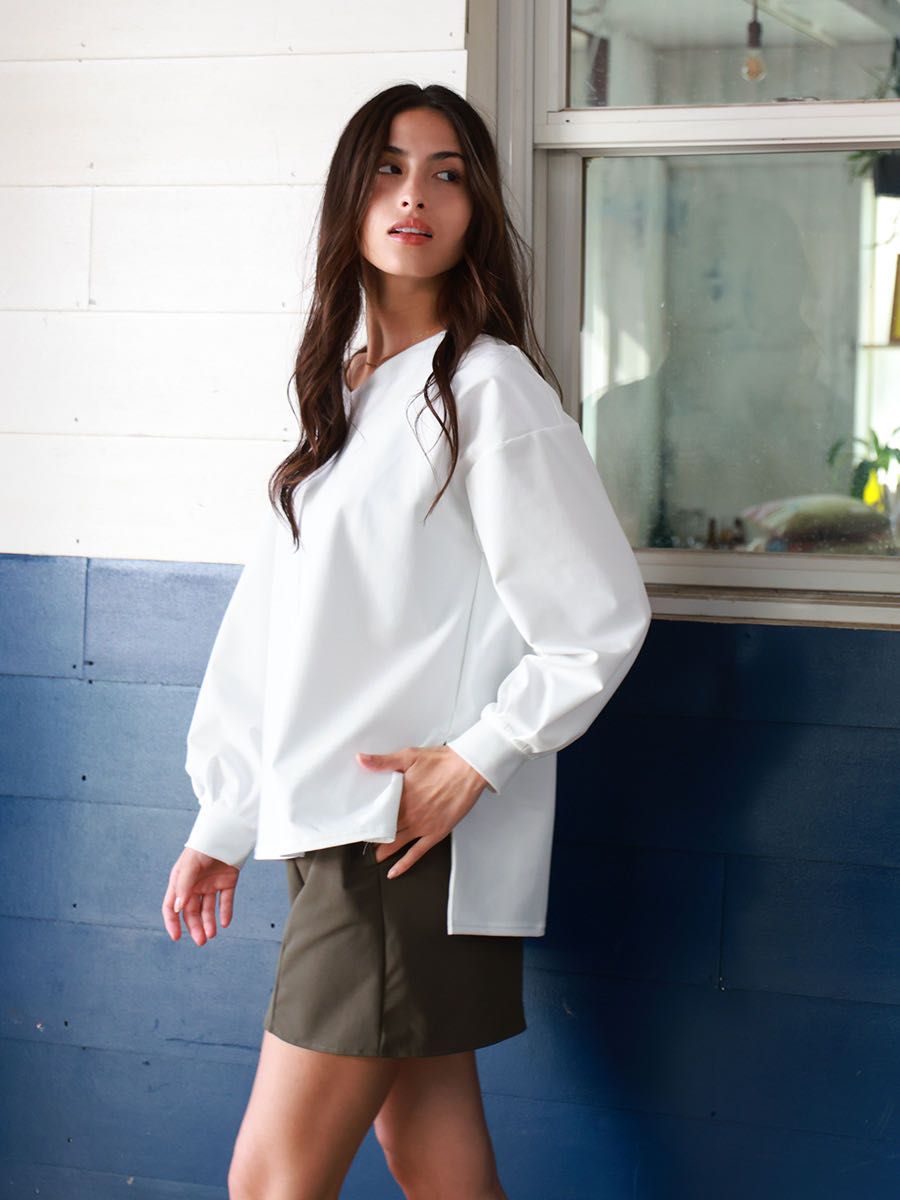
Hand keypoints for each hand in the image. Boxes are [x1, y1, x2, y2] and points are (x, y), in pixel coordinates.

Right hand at [162, 847, 239, 945]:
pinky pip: (225, 901)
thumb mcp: (190, 866)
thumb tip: (177, 909)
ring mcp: (210, 884)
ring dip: (209, 923)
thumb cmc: (203, 846)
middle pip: (191, 912)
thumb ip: (183, 886)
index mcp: (180, 882)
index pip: (171, 907)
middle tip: (201, 941)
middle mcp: (194, 885)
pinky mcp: (226, 882)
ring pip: (208, 909)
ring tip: (212, 934)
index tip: (176, 937)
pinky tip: (225, 922)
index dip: (172, 922)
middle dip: (195, 927)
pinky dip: (225, 912)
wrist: (226, 832)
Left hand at [356, 744, 489, 878]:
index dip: (368, 819)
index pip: (377, 812)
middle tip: (364, 840)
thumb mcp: (408, 756)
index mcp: (401, 796)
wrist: (468, 769)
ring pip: (396, 843)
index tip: (359, 824)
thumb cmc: (442, 761)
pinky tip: (394, 871)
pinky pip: (417, 853)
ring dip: (384, 851)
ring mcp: (422, 826)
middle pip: (385, 829)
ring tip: (374, 856)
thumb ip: (383, 761)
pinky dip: (404, 864)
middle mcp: (409, 814)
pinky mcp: (436, 833)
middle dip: (374, 836)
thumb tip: (361, 760)